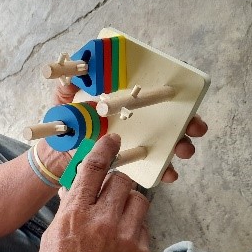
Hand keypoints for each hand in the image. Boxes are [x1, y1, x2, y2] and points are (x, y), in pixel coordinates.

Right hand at [35, 134, 150, 251]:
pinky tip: (119, 244)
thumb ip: (67, 210)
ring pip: (138, 200)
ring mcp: (125, 238)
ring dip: (128, 203)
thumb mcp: (51, 238)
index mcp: (75, 215)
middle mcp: (102, 221)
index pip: (94, 169)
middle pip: (122, 181)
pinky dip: (133, 229)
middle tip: (109, 195)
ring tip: (116, 219)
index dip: (104, 149)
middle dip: (116, 183)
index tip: (113, 140)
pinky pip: (143, 227)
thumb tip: (75, 189)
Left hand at [52, 83, 208, 182]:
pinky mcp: (133, 161)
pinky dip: (164, 169)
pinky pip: (155, 165)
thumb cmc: (65, 124)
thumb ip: (69, 88)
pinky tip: (167, 173)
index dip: (175, 96)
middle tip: (193, 128)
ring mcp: (138, 140)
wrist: (57, 153)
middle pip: (172, 118)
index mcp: (125, 101)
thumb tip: (69, 78)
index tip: (184, 99)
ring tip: (183, 150)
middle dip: (188, 123)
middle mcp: (137, 119)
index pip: (156, 94)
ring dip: (180, 146)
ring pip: (168, 142)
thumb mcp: (65, 102)